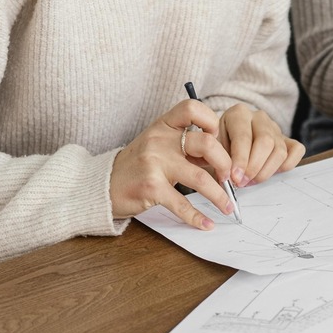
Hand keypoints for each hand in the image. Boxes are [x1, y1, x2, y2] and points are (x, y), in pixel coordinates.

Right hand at [110, 98, 235, 228]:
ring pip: (200, 177)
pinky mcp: (151, 188)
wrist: (102, 185)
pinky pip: (182, 204)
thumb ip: (187, 148)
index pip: (192, 108)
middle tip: (229, 178)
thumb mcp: (159, 146)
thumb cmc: (137, 165)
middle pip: (206, 144)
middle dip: (225, 163)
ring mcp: (155, 163)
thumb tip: (221, 159)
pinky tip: (207, 223)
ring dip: (219, 195)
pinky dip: (197, 217)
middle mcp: (159, 140)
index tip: (218, 138)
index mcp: (163, 126)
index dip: (210, 120)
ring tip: (228, 207)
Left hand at [218, 103, 304, 185]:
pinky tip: (270, 173)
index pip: (243, 137)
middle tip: (243, 182)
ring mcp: (275, 127)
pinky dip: (286, 166)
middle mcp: (259, 117)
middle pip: (265, 142)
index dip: (240, 160)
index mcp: (238, 113)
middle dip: (254, 167)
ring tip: (251, 181)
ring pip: (279, 150)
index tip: (235, 178)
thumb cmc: (218, 145)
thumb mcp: (212, 148)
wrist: (227, 139)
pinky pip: (296, 151)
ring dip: (266, 172)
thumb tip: (228, 179)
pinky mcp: (288, 139)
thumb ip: (218, 159)